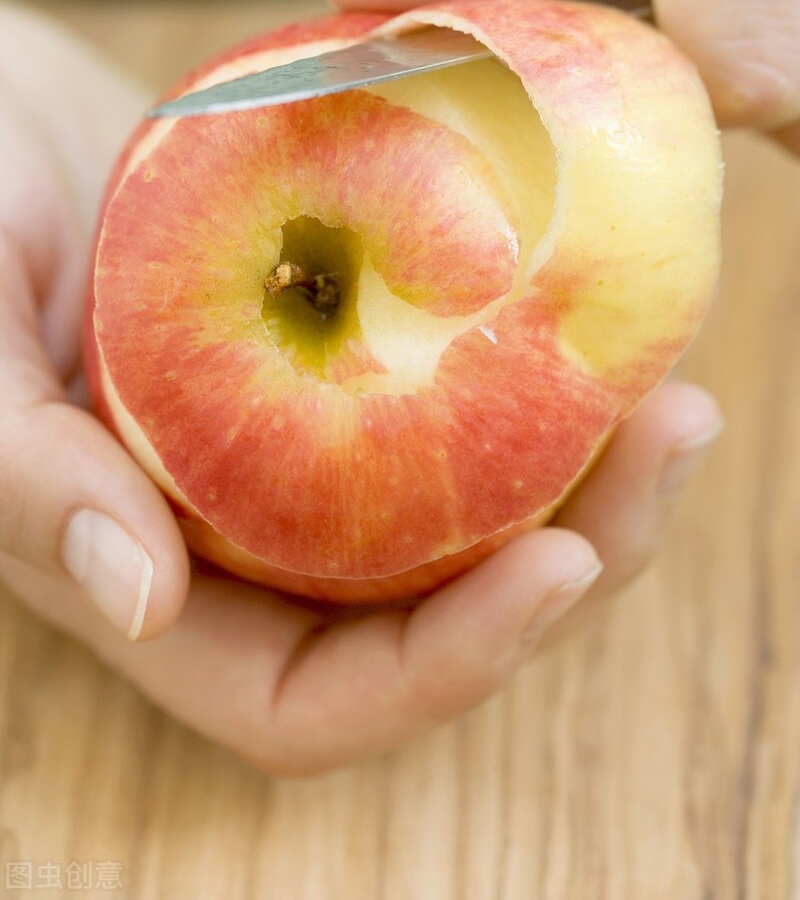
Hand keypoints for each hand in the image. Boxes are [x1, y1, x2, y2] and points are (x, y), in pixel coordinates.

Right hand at [0, 0, 720, 774]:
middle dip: (572, 555)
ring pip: (465, 504)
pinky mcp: (339, 344)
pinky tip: (596, 294)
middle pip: (431, 609)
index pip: (308, 696)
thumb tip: (137, 595)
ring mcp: (297, 436)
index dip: (442, 666)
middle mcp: (240, 524)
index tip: (560, 565)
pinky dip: (529, 365)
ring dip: (582, 463)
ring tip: (669, 381)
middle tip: (673, 432)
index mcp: (149, 563)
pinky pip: (453, 385)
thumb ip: (18, 470)